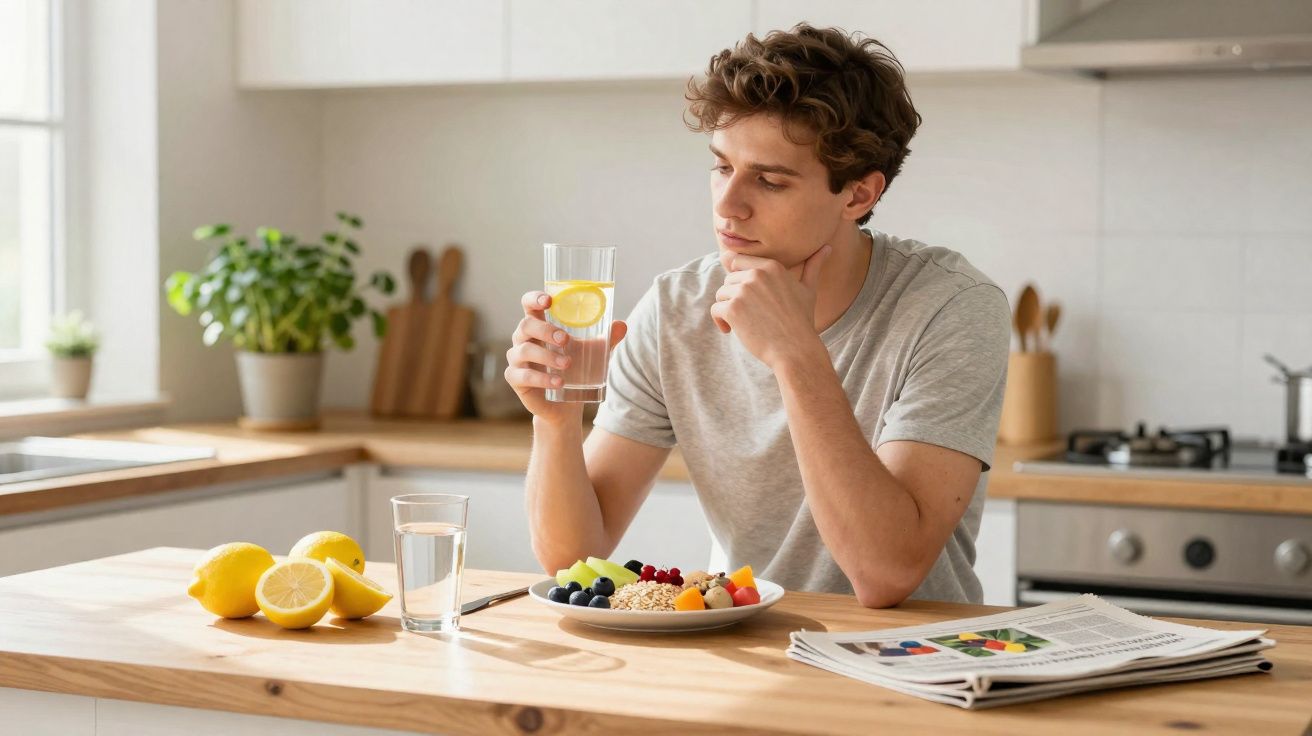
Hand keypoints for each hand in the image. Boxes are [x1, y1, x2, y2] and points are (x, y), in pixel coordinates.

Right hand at [505, 290, 626, 423]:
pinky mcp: (515, 379)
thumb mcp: (593, 352)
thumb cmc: (576, 369)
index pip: (529, 305)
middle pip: (525, 325)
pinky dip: (542, 379)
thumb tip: (622, 325)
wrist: (566, 404)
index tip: (549, 300)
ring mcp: (517, 359)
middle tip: (566, 339)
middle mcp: (523, 339)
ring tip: (568, 364)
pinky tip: (559, 382)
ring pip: (525, 351)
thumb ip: (607, 339)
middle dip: (545, 330)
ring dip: (547, 356)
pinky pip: (524, 376)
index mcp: (539, 326)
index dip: (534, 298)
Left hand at [710, 246, 830, 368]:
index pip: (737, 261)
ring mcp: (744, 291)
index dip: (739, 280)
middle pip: (729, 280)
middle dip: (735, 297)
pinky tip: (732, 331)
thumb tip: (827, 247)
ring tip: (744, 323)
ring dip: (728, 309)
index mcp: (771, 266)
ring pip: (721, 294)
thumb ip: (813, 266)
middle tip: (750, 315)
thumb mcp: (808, 290)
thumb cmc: (801, 322)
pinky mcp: (733, 308)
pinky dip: (720, 322)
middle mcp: (756, 274)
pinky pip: (716, 309)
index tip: (748, 297)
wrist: (796, 350)